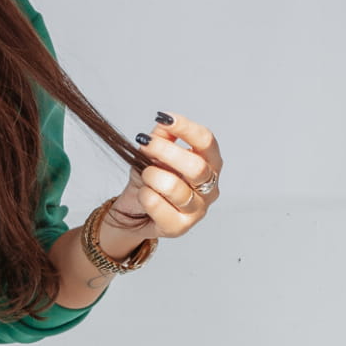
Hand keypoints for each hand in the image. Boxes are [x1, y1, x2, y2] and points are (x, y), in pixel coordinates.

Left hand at [100, 112, 223, 245]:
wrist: (135, 211)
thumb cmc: (152, 180)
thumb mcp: (154, 152)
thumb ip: (161, 136)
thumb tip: (164, 123)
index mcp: (210, 163)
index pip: (206, 141)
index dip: (186, 128)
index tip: (164, 118)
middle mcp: (210, 187)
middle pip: (196, 166)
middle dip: (166, 152)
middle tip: (145, 145)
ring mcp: (197, 209)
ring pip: (175, 187)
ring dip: (152, 176)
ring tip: (145, 175)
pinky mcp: (180, 227)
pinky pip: (159, 206)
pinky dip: (146, 196)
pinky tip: (144, 194)